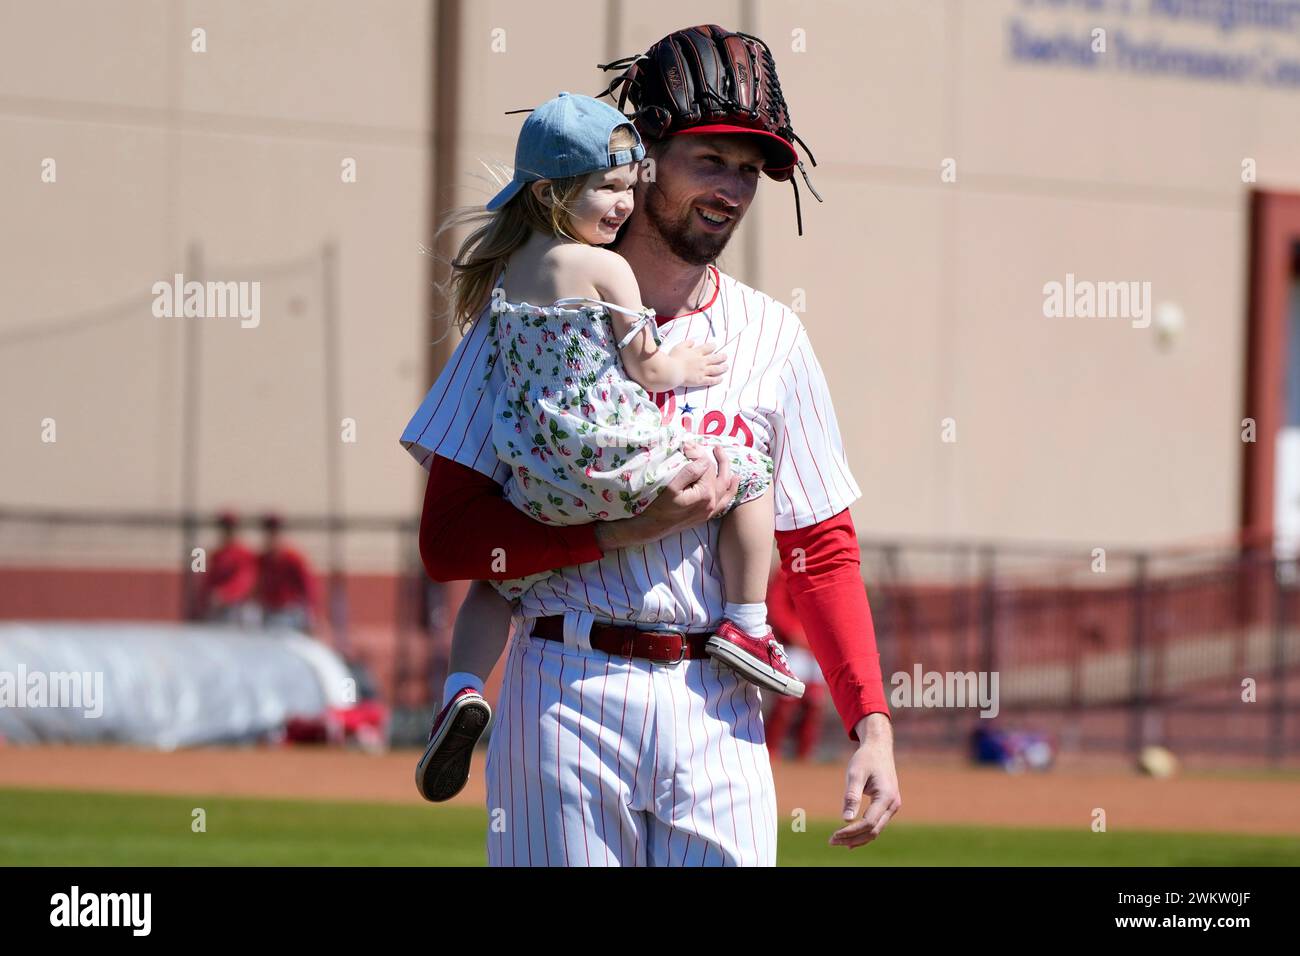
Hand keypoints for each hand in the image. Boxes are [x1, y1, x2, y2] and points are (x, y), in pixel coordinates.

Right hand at [593, 443, 737, 551]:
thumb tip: (703, 458)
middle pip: (720, 477)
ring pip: (725, 489)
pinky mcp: (706, 516)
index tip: (690, 445)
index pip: (708, 468)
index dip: (700, 454)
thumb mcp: (672, 485)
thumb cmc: (658, 505)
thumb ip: (690, 471)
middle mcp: (712, 503)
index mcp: (705, 494)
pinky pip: (724, 503)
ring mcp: (710, 511)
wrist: (652, 527)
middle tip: (717, 447)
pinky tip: (731, 485)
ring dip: (728, 475)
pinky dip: (729, 492)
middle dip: (720, 460)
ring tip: (731, 465)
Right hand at [672, 339, 727, 387]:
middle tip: (725, 356)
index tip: (715, 346)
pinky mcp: (700, 380)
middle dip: (721, 357)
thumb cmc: (673, 358)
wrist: (672, 371)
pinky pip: (711, 380)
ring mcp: (702, 371)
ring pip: (716, 369)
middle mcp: (701, 361)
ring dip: (722, 368)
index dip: (712, 346)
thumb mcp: (679, 347)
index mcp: (696, 352)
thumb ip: (687, 343)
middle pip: (715, 358)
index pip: (707, 348)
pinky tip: (721, 378)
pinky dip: (717, 379)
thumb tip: (693, 341)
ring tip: (726, 367)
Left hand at [830, 713, 901, 849]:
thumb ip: (851, 796)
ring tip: (837, 841)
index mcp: (886, 796)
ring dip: (858, 838)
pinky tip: (850, 838)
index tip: (834, 835)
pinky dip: (864, 832)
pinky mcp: (888, 805)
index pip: (868, 822)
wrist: (879, 747)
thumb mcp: (855, 774)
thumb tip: (845, 820)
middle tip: (831, 841)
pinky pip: (876, 823)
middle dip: (853, 838)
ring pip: (876, 829)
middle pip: (873, 830)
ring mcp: (892, 806)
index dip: (851, 831)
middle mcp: (893, 804)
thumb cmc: (866, 759)